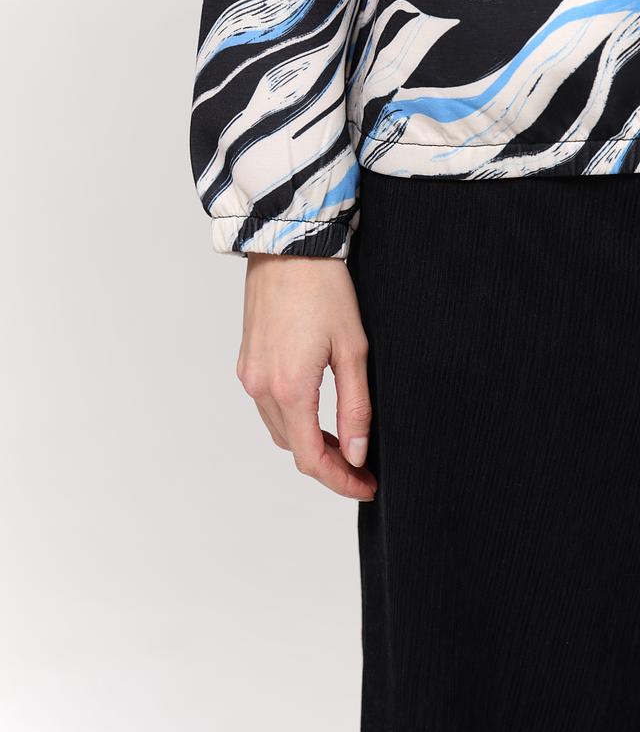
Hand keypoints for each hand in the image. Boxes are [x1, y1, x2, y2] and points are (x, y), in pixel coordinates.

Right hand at [236, 252, 376, 500]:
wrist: (288, 246)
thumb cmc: (324, 289)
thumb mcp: (353, 350)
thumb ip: (355, 408)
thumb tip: (357, 453)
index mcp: (290, 388)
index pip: (311, 459)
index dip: (340, 481)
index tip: (366, 485)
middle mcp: (261, 387)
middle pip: (293, 449)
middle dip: (328, 465)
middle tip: (363, 467)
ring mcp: (249, 375)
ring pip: (279, 430)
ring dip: (308, 443)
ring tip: (344, 442)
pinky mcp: (246, 362)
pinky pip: (268, 407)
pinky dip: (292, 420)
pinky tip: (316, 413)